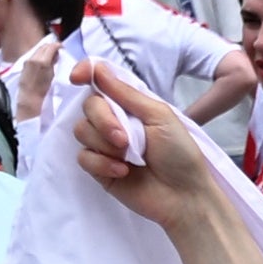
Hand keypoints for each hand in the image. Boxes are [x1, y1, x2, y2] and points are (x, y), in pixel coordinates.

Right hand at [69, 81, 182, 202]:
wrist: (184, 195)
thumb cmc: (180, 154)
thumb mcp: (159, 116)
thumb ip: (126, 94)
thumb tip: (98, 68)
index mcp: (130, 104)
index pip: (99, 82)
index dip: (85, 74)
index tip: (78, 77)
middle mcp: (114, 121)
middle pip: (88, 106)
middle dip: (103, 120)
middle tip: (124, 139)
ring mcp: (105, 146)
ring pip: (82, 131)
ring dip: (104, 143)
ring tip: (130, 158)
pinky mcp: (99, 169)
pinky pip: (83, 158)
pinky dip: (102, 163)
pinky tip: (123, 172)